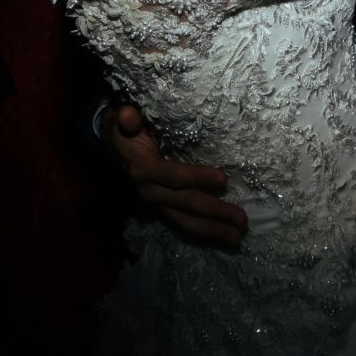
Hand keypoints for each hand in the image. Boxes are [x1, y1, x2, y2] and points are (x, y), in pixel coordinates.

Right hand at [101, 103, 247, 247]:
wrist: (113, 146)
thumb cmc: (125, 128)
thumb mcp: (121, 117)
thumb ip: (126, 118)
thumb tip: (129, 117)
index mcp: (143, 168)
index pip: (173, 175)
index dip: (197, 177)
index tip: (223, 179)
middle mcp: (149, 190)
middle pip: (185, 203)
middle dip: (214, 212)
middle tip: (242, 220)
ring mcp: (156, 202)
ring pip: (185, 220)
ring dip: (211, 229)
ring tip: (236, 237)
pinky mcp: (162, 207)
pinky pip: (182, 222)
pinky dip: (202, 230)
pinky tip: (221, 236)